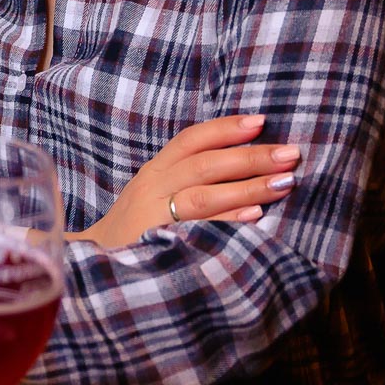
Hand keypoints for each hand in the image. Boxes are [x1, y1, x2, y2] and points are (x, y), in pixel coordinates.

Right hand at [75, 115, 299, 248]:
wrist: (93, 263)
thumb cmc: (135, 227)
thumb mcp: (152, 192)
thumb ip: (186, 176)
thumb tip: (243, 160)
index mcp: (154, 171)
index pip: (191, 140)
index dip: (225, 129)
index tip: (261, 121)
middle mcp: (152, 188)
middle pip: (205, 165)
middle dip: (251, 157)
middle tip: (291, 154)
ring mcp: (153, 217)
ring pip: (203, 195)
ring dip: (248, 186)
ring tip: (285, 182)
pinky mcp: (156, 244)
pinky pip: (198, 230)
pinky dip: (227, 221)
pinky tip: (256, 216)